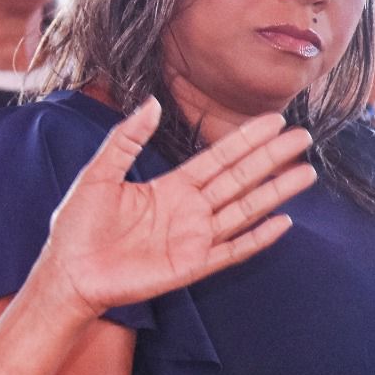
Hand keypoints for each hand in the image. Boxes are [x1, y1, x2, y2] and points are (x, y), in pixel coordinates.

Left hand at [35, 97, 315, 319]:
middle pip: (239, 179)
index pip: (217, 159)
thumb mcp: (98, 174)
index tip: (274, 120)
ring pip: (243, 210)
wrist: (68, 272)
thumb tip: (152, 102)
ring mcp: (193, 238)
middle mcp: (188, 210)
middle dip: (270, 159)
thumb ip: (125, 140)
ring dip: (274, 192)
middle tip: (303, 138)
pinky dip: (258, 238)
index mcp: (169, 187)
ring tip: (306, 172)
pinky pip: (233, 250)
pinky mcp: (192, 265)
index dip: (245, 140)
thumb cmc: (77, 226)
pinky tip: (283, 222)